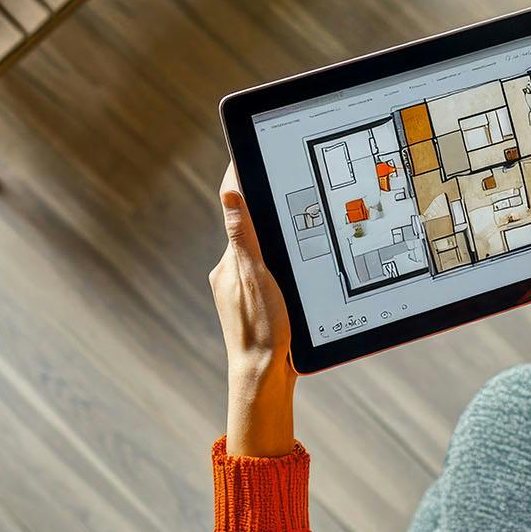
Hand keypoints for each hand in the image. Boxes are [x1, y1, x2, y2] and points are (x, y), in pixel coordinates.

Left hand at [209, 163, 296, 456]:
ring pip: (262, 253)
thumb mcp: (256, 277)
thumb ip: (244, 236)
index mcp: (230, 261)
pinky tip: (300, 268)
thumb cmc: (262, 330)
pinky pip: (269, 274)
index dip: (243, 181)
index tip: (248, 153)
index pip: (235, 210)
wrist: (263, 378)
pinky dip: (281, 264)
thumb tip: (230, 192)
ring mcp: (243, 290)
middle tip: (286, 180)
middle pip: (250, 229)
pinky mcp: (257, 305)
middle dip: (266, 208)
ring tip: (300, 222)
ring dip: (277, 239)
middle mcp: (232, 272)